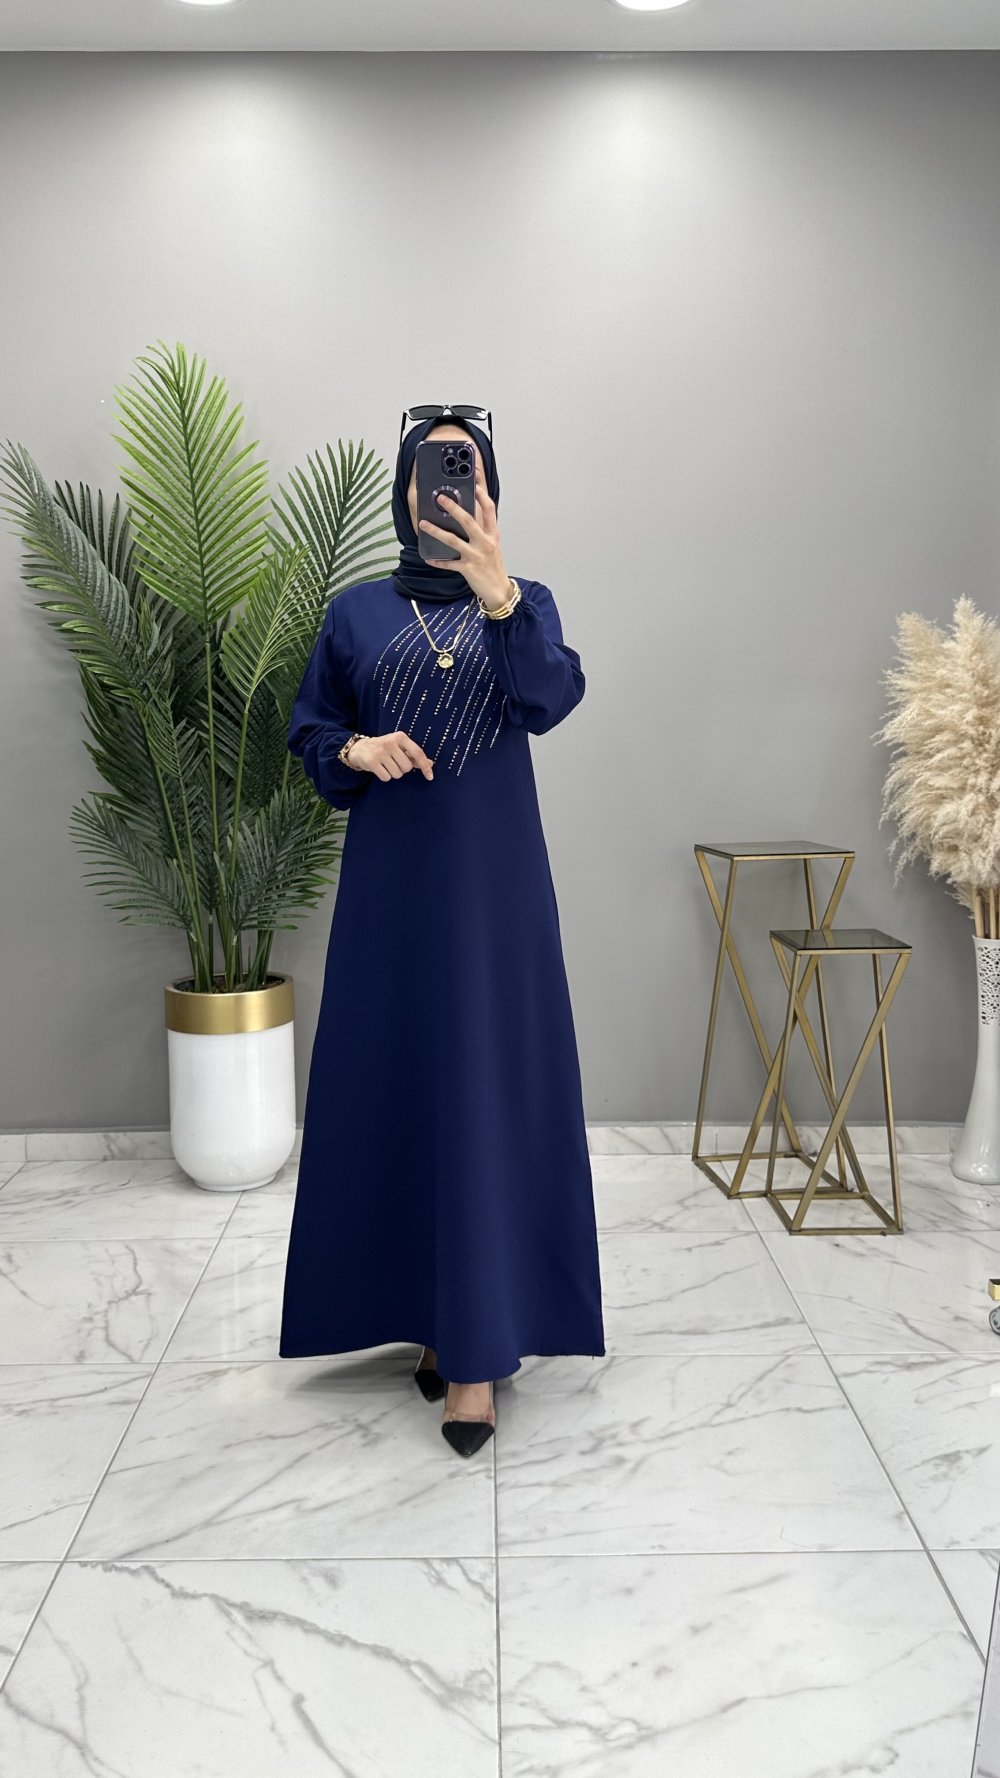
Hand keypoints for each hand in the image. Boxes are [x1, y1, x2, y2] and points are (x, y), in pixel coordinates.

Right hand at [347, 731, 433, 782]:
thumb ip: (414, 755)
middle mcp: (390, 742)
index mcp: (400, 737)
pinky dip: (385, 776)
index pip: (417, 753)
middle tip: (394, 762)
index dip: (425, 767)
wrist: (360, 748)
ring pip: (397, 774)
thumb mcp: (400, 747)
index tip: (430, 777)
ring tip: (386, 765)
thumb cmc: (385, 748)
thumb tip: (430, 764)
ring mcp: (380, 752)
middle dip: (402, 769)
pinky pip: (386, 777)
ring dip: (393, 773)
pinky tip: (380, 769)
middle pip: (407, 767)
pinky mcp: (371, 762)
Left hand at [418, 451, 511, 608]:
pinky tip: (428, 557)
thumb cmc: (494, 567)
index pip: (489, 509)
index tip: (473, 481)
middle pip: (469, 521)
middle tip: (441, 498)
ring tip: (424, 524)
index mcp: (493, 534)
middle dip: (454, 508)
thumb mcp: (492, 545)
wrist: (499, 591)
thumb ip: (482, 530)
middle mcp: (485, 543)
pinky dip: (437, 561)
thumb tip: (466, 515)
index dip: (481, 494)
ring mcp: (476, 556)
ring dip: (436, 531)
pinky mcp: (468, 569)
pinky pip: (449, 564)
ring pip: (454, 540)